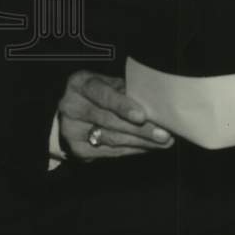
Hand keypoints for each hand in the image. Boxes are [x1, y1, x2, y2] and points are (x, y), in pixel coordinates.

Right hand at [58, 69, 173, 160]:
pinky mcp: (78, 149)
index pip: (102, 95)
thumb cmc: (101, 91)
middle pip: (109, 121)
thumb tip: (157, 106)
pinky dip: (132, 149)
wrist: (76, 108)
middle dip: (140, 129)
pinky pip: (110, 152)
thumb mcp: (111, 83)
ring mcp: (72, 130)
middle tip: (163, 134)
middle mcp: (71, 106)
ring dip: (141, 142)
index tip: (142, 116)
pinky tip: (148, 147)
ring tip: (162, 142)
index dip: (122, 106)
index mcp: (80, 84)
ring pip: (111, 139)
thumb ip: (127, 91)